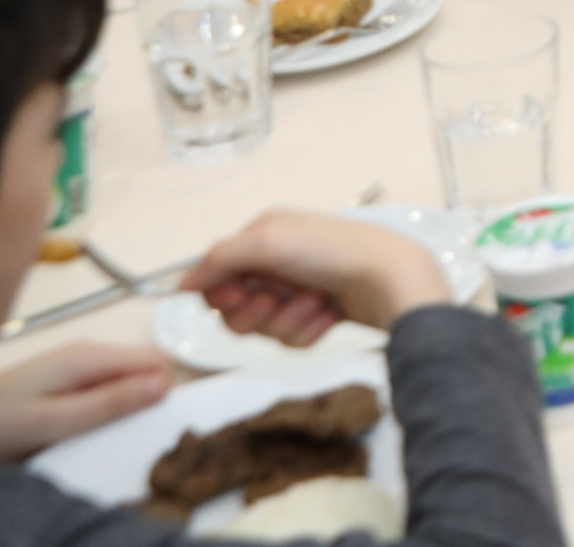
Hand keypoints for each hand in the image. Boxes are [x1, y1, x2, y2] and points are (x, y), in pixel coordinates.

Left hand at [0, 344, 172, 461]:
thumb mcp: (54, 422)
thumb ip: (109, 403)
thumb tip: (166, 385)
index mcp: (89, 357)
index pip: (156, 361)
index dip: (162, 394)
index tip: (152, 428)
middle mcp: (87, 353)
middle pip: (143, 370)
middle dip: (145, 402)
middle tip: (125, 439)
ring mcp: (75, 366)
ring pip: (125, 382)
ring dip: (124, 409)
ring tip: (104, 439)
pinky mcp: (65, 382)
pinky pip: (103, 391)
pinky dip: (105, 412)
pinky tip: (87, 434)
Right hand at [181, 211, 450, 342]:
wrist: (390, 279)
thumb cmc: (331, 251)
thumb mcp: (267, 241)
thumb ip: (218, 260)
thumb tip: (183, 284)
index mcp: (265, 235)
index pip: (216, 276)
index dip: (219, 295)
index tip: (233, 298)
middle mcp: (280, 260)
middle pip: (236, 309)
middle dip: (256, 312)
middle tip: (277, 300)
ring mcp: (300, 288)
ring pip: (264, 327)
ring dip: (287, 320)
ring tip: (315, 302)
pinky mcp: (320, 313)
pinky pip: (292, 338)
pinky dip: (308, 329)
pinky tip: (329, 314)